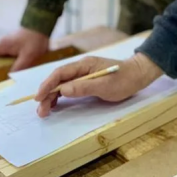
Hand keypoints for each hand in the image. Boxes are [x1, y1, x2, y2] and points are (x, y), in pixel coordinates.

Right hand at [0, 28, 49, 71]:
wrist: (41, 24)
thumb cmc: (34, 39)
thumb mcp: (28, 56)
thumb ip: (19, 67)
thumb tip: (9, 78)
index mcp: (2, 46)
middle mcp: (2, 43)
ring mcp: (8, 42)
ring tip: (3, 76)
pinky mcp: (14, 42)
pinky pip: (7, 53)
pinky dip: (7, 60)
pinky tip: (14, 67)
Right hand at [34, 53, 163, 117]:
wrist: (137, 75)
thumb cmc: (123, 80)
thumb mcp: (105, 86)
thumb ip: (84, 87)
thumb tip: (63, 90)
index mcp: (84, 65)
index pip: (60, 73)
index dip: (48, 85)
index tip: (38, 97)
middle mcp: (81, 68)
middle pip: (59, 80)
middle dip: (47, 94)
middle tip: (40, 111)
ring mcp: (83, 74)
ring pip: (62, 84)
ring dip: (52, 97)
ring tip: (44, 111)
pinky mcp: (86, 81)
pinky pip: (69, 88)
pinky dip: (60, 96)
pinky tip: (55, 105)